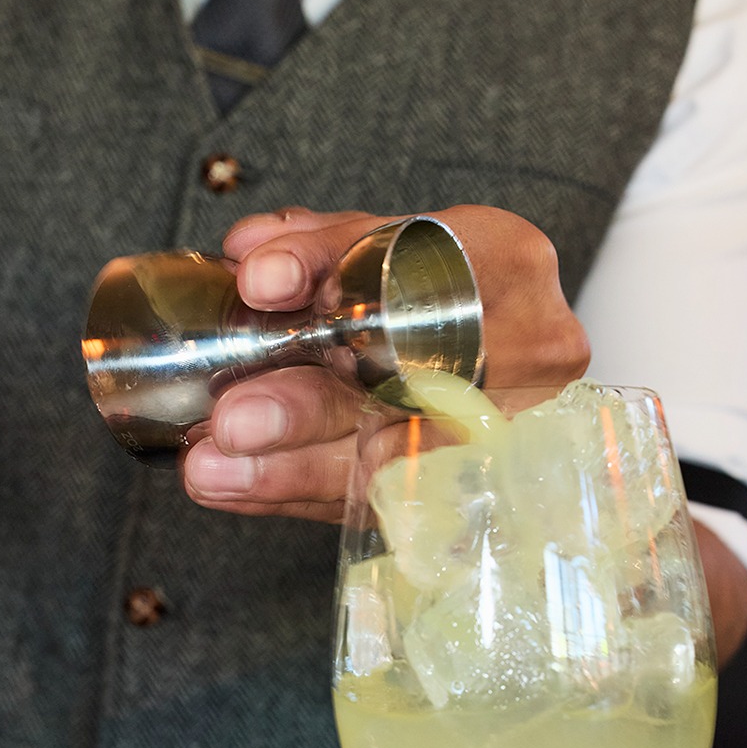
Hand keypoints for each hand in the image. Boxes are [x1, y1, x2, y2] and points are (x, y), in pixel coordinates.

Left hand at [183, 204, 589, 521]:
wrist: (488, 349)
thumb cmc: (426, 290)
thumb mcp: (375, 246)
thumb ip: (316, 246)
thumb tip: (250, 261)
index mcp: (509, 260)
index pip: (420, 266)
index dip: (335, 272)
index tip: (259, 285)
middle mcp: (533, 348)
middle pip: (415, 385)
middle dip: (310, 408)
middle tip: (230, 419)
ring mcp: (516, 427)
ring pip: (398, 458)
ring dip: (294, 469)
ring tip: (214, 469)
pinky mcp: (480, 486)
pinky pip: (387, 501)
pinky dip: (302, 494)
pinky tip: (239, 487)